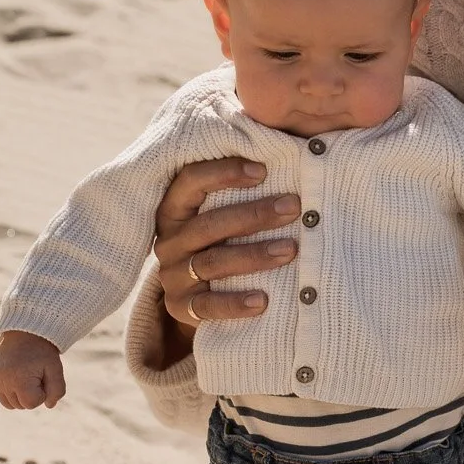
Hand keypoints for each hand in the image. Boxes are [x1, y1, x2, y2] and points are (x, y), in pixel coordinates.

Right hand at [0, 331, 65, 409]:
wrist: (25, 333)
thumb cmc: (42, 352)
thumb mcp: (55, 368)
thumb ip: (57, 390)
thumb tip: (49, 405)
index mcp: (19, 380)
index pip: (32, 403)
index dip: (42, 393)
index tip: (43, 377)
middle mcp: (5, 383)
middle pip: (23, 405)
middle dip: (33, 395)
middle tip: (36, 374)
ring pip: (14, 405)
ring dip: (24, 396)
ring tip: (28, 377)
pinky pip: (5, 400)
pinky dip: (14, 395)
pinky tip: (22, 381)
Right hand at [151, 157, 300, 364]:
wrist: (197, 299)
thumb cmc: (221, 242)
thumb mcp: (219, 215)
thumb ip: (237, 192)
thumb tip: (290, 156)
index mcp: (174, 210)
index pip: (190, 181)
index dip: (224, 172)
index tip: (263, 169)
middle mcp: (169, 241)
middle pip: (209, 225)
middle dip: (254, 214)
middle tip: (294, 207)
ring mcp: (173, 275)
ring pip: (213, 262)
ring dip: (254, 256)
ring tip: (291, 249)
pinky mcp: (181, 307)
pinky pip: (208, 307)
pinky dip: (236, 303)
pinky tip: (263, 300)